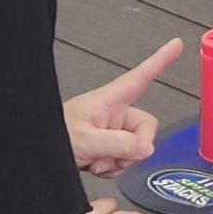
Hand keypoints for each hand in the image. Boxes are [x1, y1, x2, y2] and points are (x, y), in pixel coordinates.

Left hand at [65, 36, 184, 174]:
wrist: (36, 151)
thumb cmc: (52, 135)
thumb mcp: (87, 140)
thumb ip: (120, 144)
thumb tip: (146, 149)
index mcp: (110, 99)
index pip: (141, 76)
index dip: (161, 60)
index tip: (176, 44)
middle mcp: (114, 113)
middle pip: (146, 129)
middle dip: (133, 149)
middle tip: (115, 156)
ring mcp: (111, 131)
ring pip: (136, 148)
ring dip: (119, 161)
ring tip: (97, 162)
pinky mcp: (107, 147)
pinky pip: (126, 159)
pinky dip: (113, 168)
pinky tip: (97, 166)